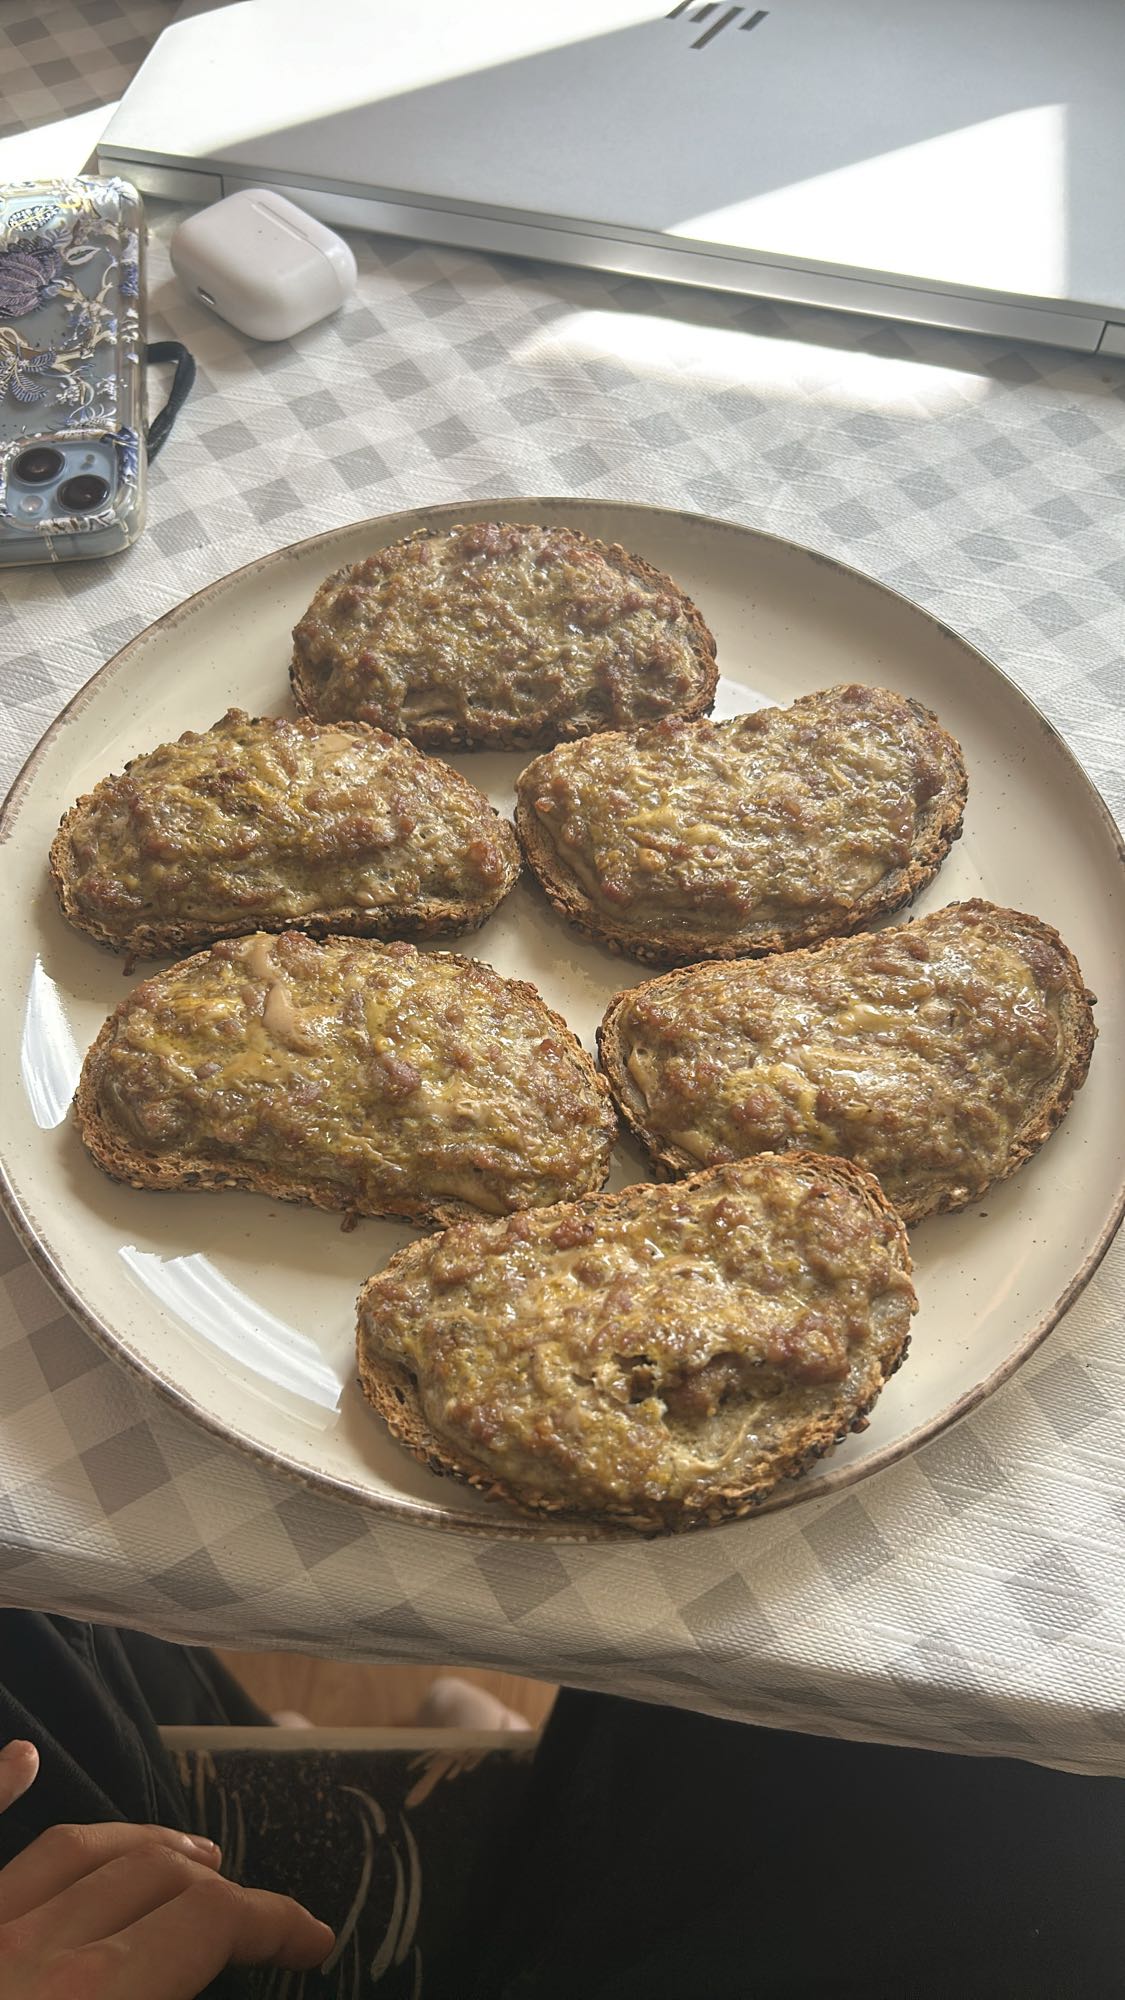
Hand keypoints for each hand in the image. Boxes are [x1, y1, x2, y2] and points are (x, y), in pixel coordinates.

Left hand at [0, 1737, 333, 1998]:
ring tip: (187, 1855)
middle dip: (219, 1887)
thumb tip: (217, 1957)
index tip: (311, 1939)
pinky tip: (23, 1758)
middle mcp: (34, 1947)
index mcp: (95, 1993)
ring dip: (143, 1841)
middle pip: (155, 1873)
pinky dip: (0, 1788)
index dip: (275, 1922)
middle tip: (250, 1916)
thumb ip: (174, 1998)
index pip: (212, 1921)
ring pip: (74, 1849)